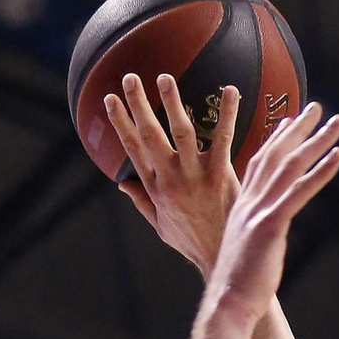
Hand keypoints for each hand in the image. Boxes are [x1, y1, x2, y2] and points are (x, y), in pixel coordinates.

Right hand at [103, 71, 243, 274]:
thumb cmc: (192, 242)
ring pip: (181, 132)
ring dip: (172, 103)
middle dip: (138, 105)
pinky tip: (230, 90)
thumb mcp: (161, 226)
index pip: (132, 149)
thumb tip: (121, 184)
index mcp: (155, 188)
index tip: (109, 99)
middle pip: (150, 135)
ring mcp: (195, 176)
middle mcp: (171, 179)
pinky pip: (223, 139)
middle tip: (130, 78)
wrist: (221, 260)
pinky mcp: (221, 176)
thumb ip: (142, 202)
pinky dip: (226, 113)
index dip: (120, 123)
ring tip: (164, 78)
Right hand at [204, 106, 338, 326]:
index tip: (288, 120)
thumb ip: (250, 236)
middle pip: (275, 154)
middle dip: (298, 127)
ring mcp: (259, 211)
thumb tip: (259, 239)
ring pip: (290, 166)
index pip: (259, 163)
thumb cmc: (235, 287)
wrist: (227, 304)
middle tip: (317, 107)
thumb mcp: (243, 252)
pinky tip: (338, 155)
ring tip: (337, 121)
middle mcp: (249, 202)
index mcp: (241, 206)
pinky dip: (320, 172)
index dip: (275, 140)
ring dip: (317, 140)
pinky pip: (299, 192)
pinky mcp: (271, 225)